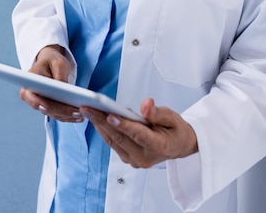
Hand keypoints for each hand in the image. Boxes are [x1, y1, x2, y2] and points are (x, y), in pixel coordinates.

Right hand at [19, 45, 83, 122]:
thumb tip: (65, 92)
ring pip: (54, 114)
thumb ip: (60, 77)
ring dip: (67, 116)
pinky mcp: (49, 107)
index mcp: (29, 84)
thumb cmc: (53, 61)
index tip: (50, 107)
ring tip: (81, 115)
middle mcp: (31, 97)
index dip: (42, 104)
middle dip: (62, 111)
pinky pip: (58, 114)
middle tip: (77, 112)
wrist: (51, 63)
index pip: (34, 98)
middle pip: (46, 108)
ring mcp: (40, 103)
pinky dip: (68, 116)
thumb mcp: (58, 64)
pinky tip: (79, 116)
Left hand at [79, 98, 197, 167]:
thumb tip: (146, 105)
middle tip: (88, 108)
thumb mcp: (172, 117)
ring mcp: (135, 160)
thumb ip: (158, 112)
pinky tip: (96, 118)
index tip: (110, 115)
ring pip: (113, 141)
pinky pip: (113, 143)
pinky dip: (104, 130)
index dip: (124, 125)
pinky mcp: (128, 158)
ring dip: (99, 125)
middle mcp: (144, 157)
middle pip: (120, 138)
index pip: (138, 135)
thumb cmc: (175, 130)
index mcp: (158, 147)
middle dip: (102, 121)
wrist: (178, 146)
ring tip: (87, 110)